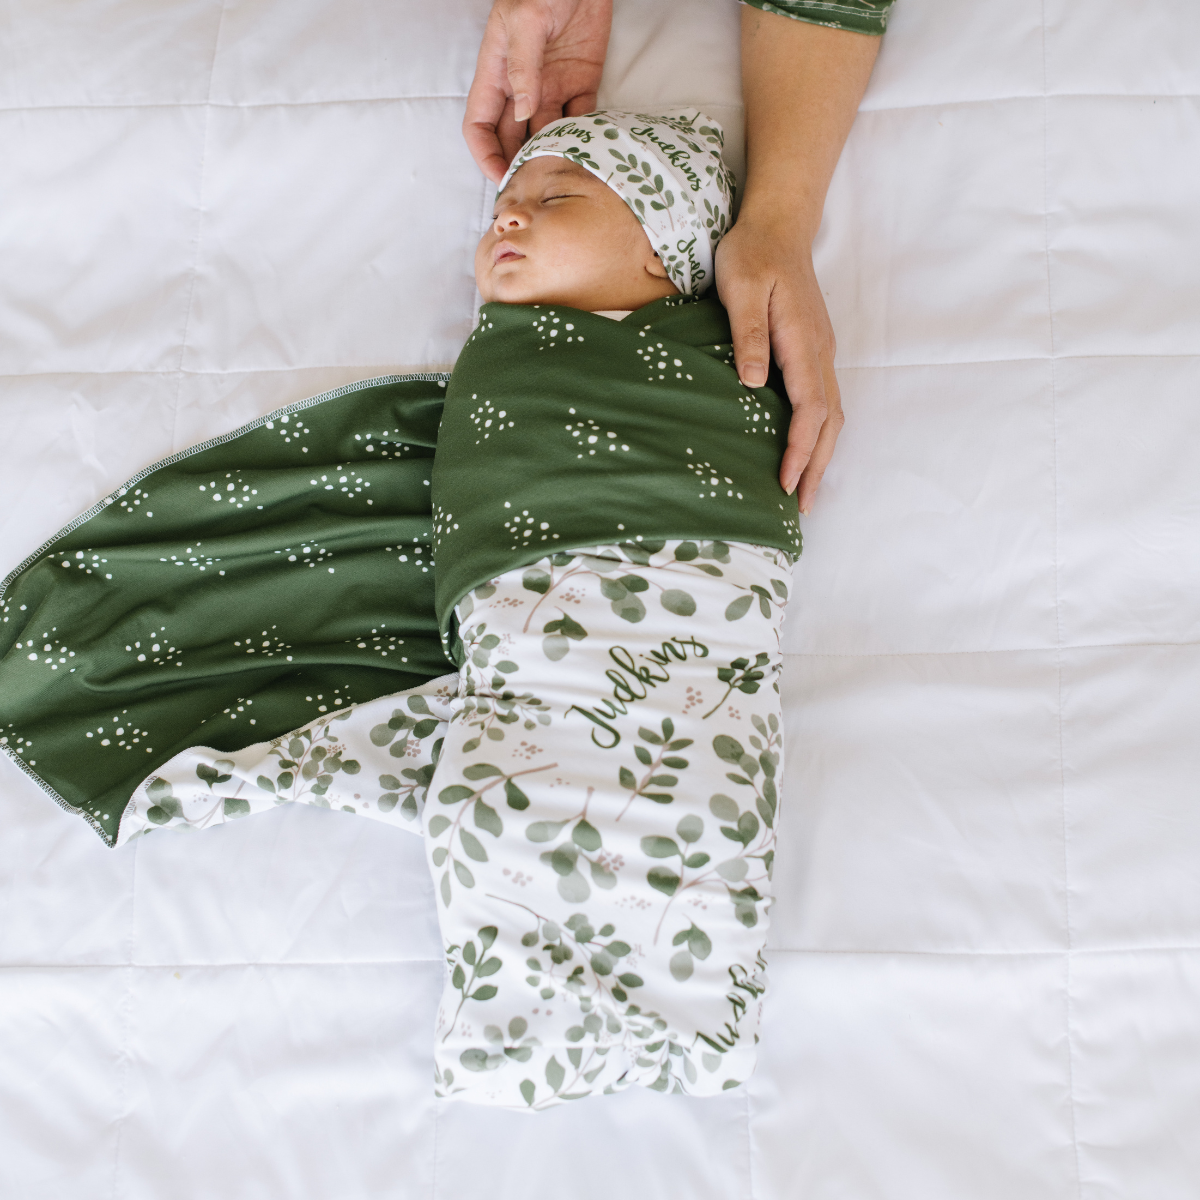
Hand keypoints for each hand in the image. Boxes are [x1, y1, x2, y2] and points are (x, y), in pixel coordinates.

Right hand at [464, 0, 613, 182]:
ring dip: (553, 156)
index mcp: (496, 72)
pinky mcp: (582, 82)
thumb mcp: (526, 17)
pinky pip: (581, 119)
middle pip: (513, 138)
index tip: (501, 177)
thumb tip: (524, 112)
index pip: (480, 125)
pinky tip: (589, 152)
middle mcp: (522, 86)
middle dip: (519, 165)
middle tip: (534, 189)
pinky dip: (585, 137)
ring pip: (547, 134)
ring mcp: (552, 86)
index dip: (485, 154)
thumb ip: (522, 65)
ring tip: (563, 176)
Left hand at [716, 215, 843, 514]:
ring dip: (822, 454)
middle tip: (803, 508)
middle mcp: (820, 352)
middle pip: (830, 421)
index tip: (788, 483)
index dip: (801, 450)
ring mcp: (820, 351)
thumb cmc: (752, 253)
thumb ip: (747, 334)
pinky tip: (803, 449)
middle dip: (819, 467)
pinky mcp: (812, 349)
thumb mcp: (739, 287)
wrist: (777, 224)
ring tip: (806, 490)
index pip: (810, 409)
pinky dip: (819, 433)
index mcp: (803, 342)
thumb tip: (754, 382)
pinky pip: (823, 400)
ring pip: (832, 414)